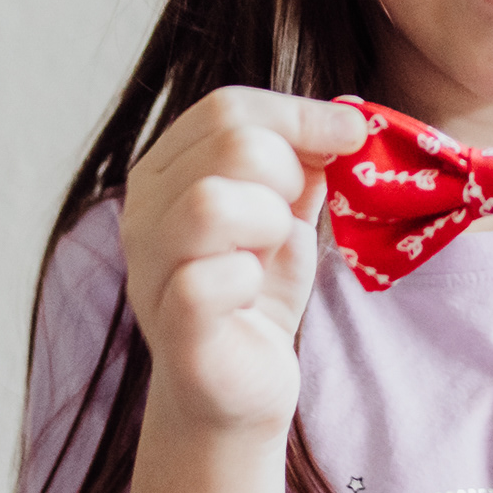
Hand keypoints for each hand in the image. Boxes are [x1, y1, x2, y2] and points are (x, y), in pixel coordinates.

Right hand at [120, 87, 367, 436]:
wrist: (241, 385)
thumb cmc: (258, 291)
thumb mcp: (286, 209)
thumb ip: (305, 158)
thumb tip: (347, 111)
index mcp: (165, 170)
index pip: (227, 107)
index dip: (299, 114)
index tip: (351, 132)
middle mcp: (142, 210)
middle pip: (228, 141)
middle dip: (287, 171)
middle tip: (289, 215)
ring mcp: (148, 268)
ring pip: (211, 202)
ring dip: (267, 221)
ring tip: (267, 251)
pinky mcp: (170, 324)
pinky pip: (209, 278)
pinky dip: (251, 278)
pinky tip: (251, 294)